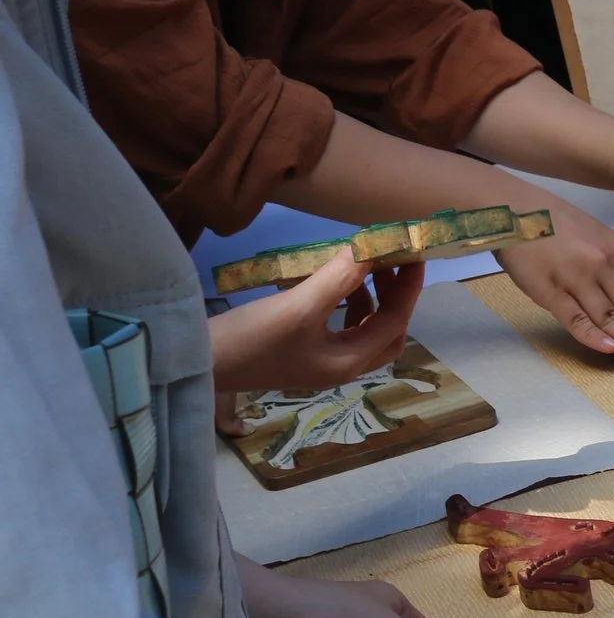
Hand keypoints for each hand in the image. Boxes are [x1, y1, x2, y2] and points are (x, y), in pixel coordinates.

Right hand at [209, 253, 420, 394]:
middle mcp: (339, 366)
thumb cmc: (251, 339)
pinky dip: (338, 301)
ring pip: (359, 327)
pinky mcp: (297, 351)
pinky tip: (324, 279)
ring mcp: (317, 361)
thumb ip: (338, 279)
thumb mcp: (299, 307)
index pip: (395, 322)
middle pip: (385, 330)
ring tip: (358, 266)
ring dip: (366, 297)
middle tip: (390, 262)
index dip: (408, 287)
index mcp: (348, 362)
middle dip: (393, 296)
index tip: (414, 254)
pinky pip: (333, 325)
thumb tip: (369, 251)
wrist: (195, 362)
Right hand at [498, 199, 613, 360]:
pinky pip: (575, 318)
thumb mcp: (595, 234)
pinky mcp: (549, 291)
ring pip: (610, 315)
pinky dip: (593, 336)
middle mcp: (601, 264)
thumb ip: (613, 263)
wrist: (512, 211)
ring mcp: (576, 278)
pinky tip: (610, 349)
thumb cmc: (554, 222)